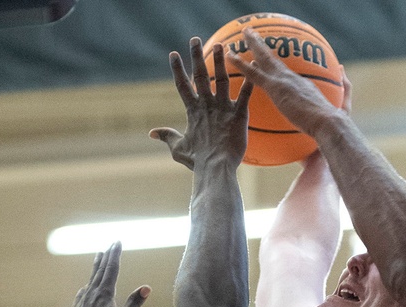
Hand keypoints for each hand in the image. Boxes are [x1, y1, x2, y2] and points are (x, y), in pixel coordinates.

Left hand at [65, 243, 148, 306]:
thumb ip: (133, 303)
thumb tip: (146, 288)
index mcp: (104, 294)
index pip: (111, 269)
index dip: (115, 255)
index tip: (117, 242)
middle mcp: (92, 294)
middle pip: (101, 270)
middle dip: (107, 256)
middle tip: (111, 243)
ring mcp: (82, 301)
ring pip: (91, 279)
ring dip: (96, 267)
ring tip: (98, 256)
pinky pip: (83, 293)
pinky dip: (87, 285)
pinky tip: (85, 287)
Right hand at [150, 37, 253, 169]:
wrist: (216, 169)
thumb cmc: (197, 162)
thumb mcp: (178, 148)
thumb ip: (167, 136)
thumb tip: (152, 132)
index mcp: (192, 111)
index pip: (182, 85)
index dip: (177, 69)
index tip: (173, 54)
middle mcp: (206, 105)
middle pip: (200, 75)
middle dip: (196, 56)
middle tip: (194, 39)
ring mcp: (223, 108)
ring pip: (221, 79)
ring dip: (220, 61)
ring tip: (220, 44)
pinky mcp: (239, 114)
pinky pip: (245, 94)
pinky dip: (249, 80)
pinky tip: (253, 66)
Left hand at [227, 27, 343, 137]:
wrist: (329, 127)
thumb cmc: (329, 132)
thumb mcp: (332, 119)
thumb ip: (331, 110)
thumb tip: (334, 109)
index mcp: (304, 88)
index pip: (288, 74)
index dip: (279, 67)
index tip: (273, 59)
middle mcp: (294, 79)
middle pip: (276, 59)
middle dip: (264, 46)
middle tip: (254, 34)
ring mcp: (285, 81)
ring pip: (266, 58)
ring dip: (254, 44)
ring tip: (244, 33)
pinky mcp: (277, 88)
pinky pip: (255, 73)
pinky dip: (242, 64)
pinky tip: (231, 57)